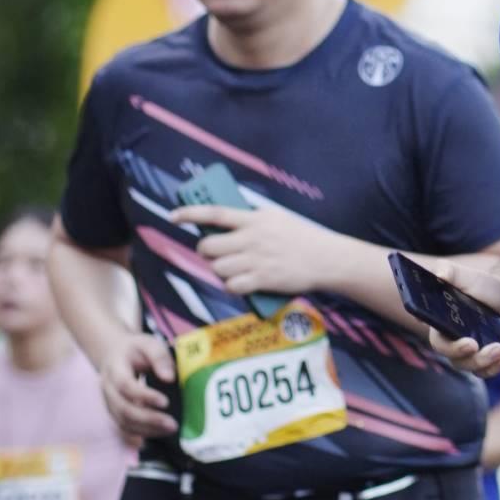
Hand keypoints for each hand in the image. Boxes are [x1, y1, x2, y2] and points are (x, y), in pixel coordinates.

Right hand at [98, 331, 176, 440]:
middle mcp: (108, 388)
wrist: (115, 355)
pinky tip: (160, 433)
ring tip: (170, 429)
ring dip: (147, 429)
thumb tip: (169, 378)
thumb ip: (159, 357)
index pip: (125, 385)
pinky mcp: (115, 412)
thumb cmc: (135, 350)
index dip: (144, 396)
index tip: (165, 402)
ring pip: (123, 421)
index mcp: (114, 369)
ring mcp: (109, 402)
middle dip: (148, 419)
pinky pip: (125, 427)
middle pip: (123, 408)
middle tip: (172, 424)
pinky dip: (142, 433)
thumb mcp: (148, 344)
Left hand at [181, 202, 343, 302]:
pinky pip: (232, 286)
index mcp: (254, 219)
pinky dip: (231, 286)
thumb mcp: (276, 218)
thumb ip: (250, 218)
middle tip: (215, 253)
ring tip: (232, 269)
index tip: (173, 216)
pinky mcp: (263, 280)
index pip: (215, 213)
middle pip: (209, 246)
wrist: (326, 258)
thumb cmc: (301, 237)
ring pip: (218, 268)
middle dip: (206, 252)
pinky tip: (240, 283)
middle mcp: (252, 239)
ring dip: (220, 270)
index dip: (190, 213)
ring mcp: (257, 260)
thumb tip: (223, 220)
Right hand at [421, 257, 499, 378]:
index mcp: (439, 320)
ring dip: (483, 361)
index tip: (435, 326)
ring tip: (499, 349)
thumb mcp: (467, 276)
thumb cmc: (479, 287)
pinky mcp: (482, 360)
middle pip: (447, 353)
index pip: (427, 325)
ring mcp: (465, 353)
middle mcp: (448, 340)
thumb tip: (440, 273)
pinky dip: (494, 368)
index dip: (429, 330)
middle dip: (459, 351)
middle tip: (473, 344)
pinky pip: (484, 372)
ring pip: (467, 366)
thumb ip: (451, 272)